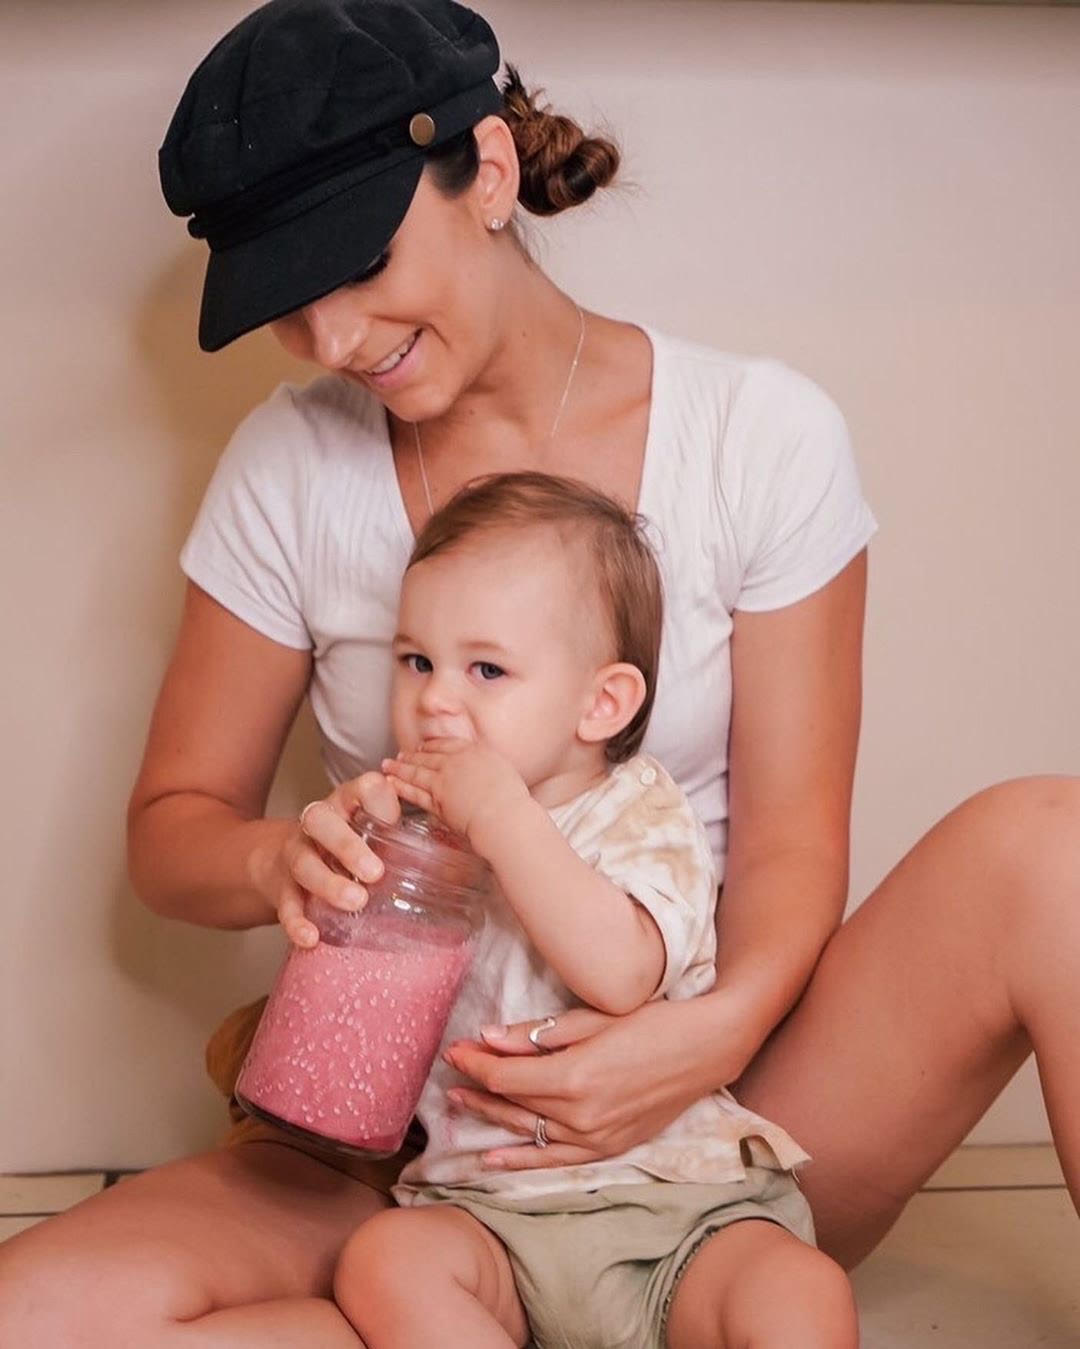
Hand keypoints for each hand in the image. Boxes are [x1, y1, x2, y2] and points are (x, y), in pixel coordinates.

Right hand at [250, 771, 400, 947]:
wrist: (279, 859)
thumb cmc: (346, 843)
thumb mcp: (372, 833)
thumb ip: (402, 840)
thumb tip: (457, 869)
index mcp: (347, 803)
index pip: (361, 788)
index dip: (375, 797)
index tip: (393, 818)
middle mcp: (317, 823)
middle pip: (321, 821)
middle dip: (347, 845)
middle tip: (375, 873)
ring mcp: (296, 853)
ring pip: (304, 863)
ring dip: (329, 883)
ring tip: (354, 901)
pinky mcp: (282, 887)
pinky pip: (286, 904)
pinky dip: (297, 922)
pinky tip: (311, 937)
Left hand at [381, 738, 530, 855]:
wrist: (504, 817)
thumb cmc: (511, 799)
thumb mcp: (503, 770)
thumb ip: (487, 766)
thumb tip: (484, 769)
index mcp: (475, 751)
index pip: (447, 744)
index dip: (432, 745)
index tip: (424, 747)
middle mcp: (456, 762)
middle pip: (427, 756)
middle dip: (411, 755)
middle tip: (399, 755)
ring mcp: (444, 781)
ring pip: (416, 772)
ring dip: (399, 768)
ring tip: (387, 766)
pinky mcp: (437, 801)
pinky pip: (414, 792)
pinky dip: (401, 787)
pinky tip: (391, 784)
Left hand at [442, 997, 728, 1170]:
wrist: (706, 1049)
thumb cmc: (652, 1022)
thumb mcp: (592, 1018)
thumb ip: (537, 1034)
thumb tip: (489, 1037)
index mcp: (574, 1077)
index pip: (506, 1076)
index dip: (476, 1062)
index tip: (456, 1048)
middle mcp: (581, 1115)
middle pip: (513, 1103)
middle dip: (478, 1085)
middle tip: (452, 1071)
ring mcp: (596, 1137)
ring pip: (529, 1132)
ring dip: (492, 1118)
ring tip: (461, 1104)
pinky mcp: (610, 1148)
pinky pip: (556, 1160)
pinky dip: (523, 1159)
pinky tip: (494, 1158)